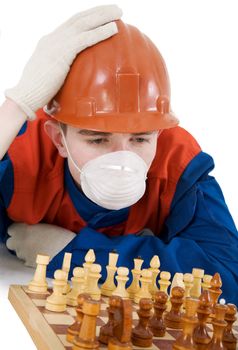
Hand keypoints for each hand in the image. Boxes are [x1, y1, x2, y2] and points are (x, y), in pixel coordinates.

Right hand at [5, 5, 121, 119]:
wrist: (25, 96)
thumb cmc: (37, 92)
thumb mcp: (50, 76)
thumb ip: (61, 71)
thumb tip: (74, 79)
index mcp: (50, 43)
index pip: (71, 25)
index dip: (87, 18)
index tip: (100, 15)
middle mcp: (53, 38)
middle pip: (79, 19)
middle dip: (98, 11)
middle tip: (115, 9)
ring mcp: (56, 43)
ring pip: (83, 24)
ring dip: (103, 16)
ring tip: (118, 13)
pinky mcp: (62, 53)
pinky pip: (85, 39)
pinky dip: (100, 32)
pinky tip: (113, 30)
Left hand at [6, 223, 75, 266]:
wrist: (70, 251)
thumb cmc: (60, 235)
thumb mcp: (45, 226)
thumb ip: (32, 227)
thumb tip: (27, 229)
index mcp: (24, 230)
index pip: (11, 230)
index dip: (18, 230)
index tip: (25, 230)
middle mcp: (20, 243)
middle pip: (11, 242)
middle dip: (18, 242)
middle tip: (29, 240)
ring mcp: (24, 255)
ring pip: (18, 252)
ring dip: (25, 250)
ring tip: (39, 247)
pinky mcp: (29, 264)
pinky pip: (26, 261)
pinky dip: (31, 258)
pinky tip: (41, 255)